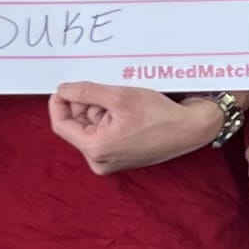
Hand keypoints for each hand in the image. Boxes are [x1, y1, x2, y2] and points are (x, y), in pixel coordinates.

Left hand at [48, 82, 229, 176]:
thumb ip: (86, 92)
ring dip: (98, 111)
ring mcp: (110, 161)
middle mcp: (99, 161)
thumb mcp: (119, 96)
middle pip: (76, 127)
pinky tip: (125, 110)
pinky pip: (103, 135)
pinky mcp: (120, 158)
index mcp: (95, 149)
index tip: (65, 86)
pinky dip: (107, 119)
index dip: (59, 103)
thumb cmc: (158, 115)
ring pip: (90, 129)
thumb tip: (63, 90)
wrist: (189, 129)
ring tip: (120, 100)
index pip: (61, 125)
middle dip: (84, 105)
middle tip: (102, 89)